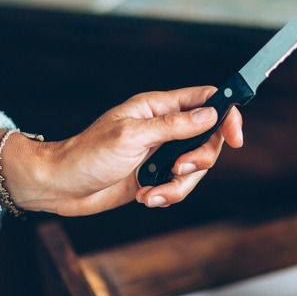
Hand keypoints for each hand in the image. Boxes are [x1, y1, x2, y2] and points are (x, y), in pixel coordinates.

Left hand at [0, 86, 242, 215]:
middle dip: (199, 160)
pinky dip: (166, 195)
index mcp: (157, 107)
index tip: (235, 136)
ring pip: (195, 168)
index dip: (227, 114)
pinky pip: (178, 187)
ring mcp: (160, 153)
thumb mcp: (132, 137)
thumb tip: (211, 115)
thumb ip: (174, 126)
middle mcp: (163, 127)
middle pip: (208, 139)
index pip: (206, 99)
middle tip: (179, 169)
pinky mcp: (155, 176)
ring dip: (178, 185)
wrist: (61, 185)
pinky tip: (145, 196)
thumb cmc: (88, 154)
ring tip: (151, 192)